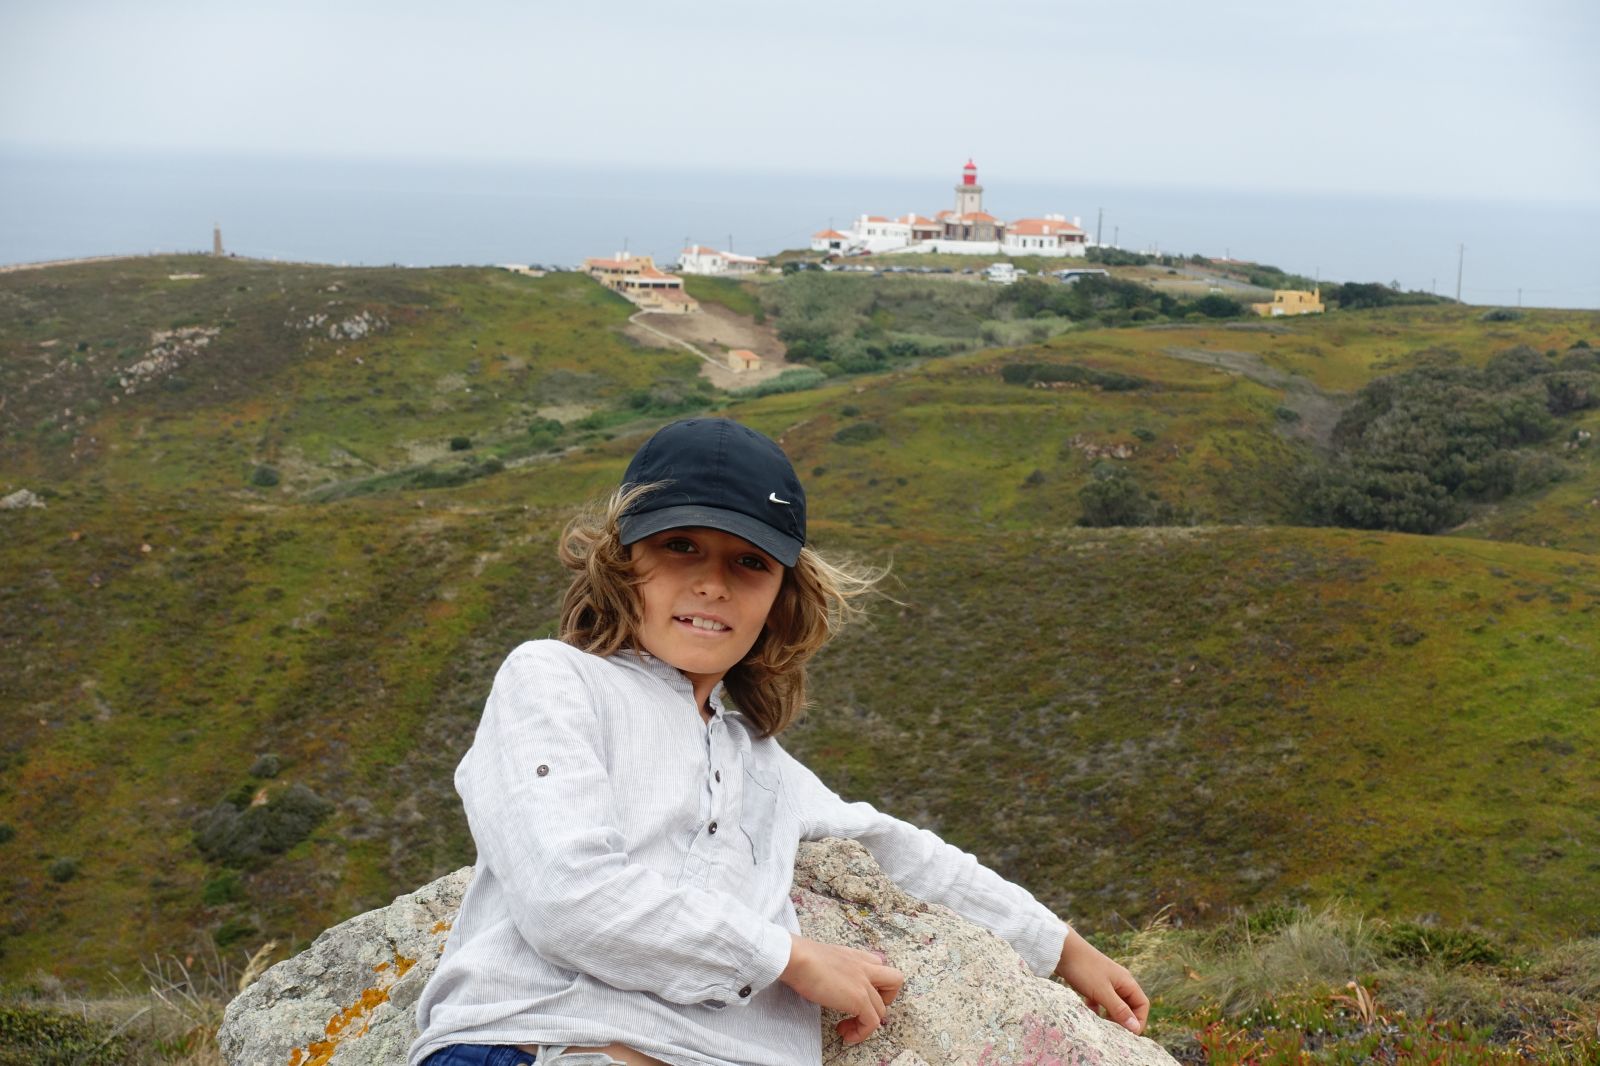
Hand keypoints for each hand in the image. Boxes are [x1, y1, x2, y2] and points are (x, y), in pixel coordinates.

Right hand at [780, 935, 903, 1044]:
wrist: (797, 958)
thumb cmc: (799, 957)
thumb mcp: (821, 957)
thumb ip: (831, 967)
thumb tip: (820, 979)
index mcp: (855, 955)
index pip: (879, 966)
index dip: (874, 984)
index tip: (855, 997)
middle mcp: (865, 967)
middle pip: (894, 981)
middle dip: (884, 1000)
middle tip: (863, 1010)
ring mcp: (865, 983)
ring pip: (883, 1008)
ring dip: (867, 1023)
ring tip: (847, 1029)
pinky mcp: (860, 1000)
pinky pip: (872, 1023)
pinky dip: (861, 1033)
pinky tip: (846, 1034)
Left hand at [1055, 930, 1149, 1035]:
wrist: (1061, 949)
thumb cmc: (1084, 969)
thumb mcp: (1102, 992)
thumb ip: (1119, 1010)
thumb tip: (1135, 1028)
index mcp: (1126, 982)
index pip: (1142, 1004)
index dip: (1138, 1020)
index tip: (1128, 1034)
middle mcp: (1118, 981)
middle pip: (1129, 1005)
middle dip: (1123, 1020)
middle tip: (1114, 1033)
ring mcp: (1105, 981)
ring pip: (1113, 1004)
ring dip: (1110, 1016)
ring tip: (1102, 1027)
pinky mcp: (1092, 983)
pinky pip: (1100, 1000)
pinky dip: (1097, 1009)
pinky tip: (1089, 1014)